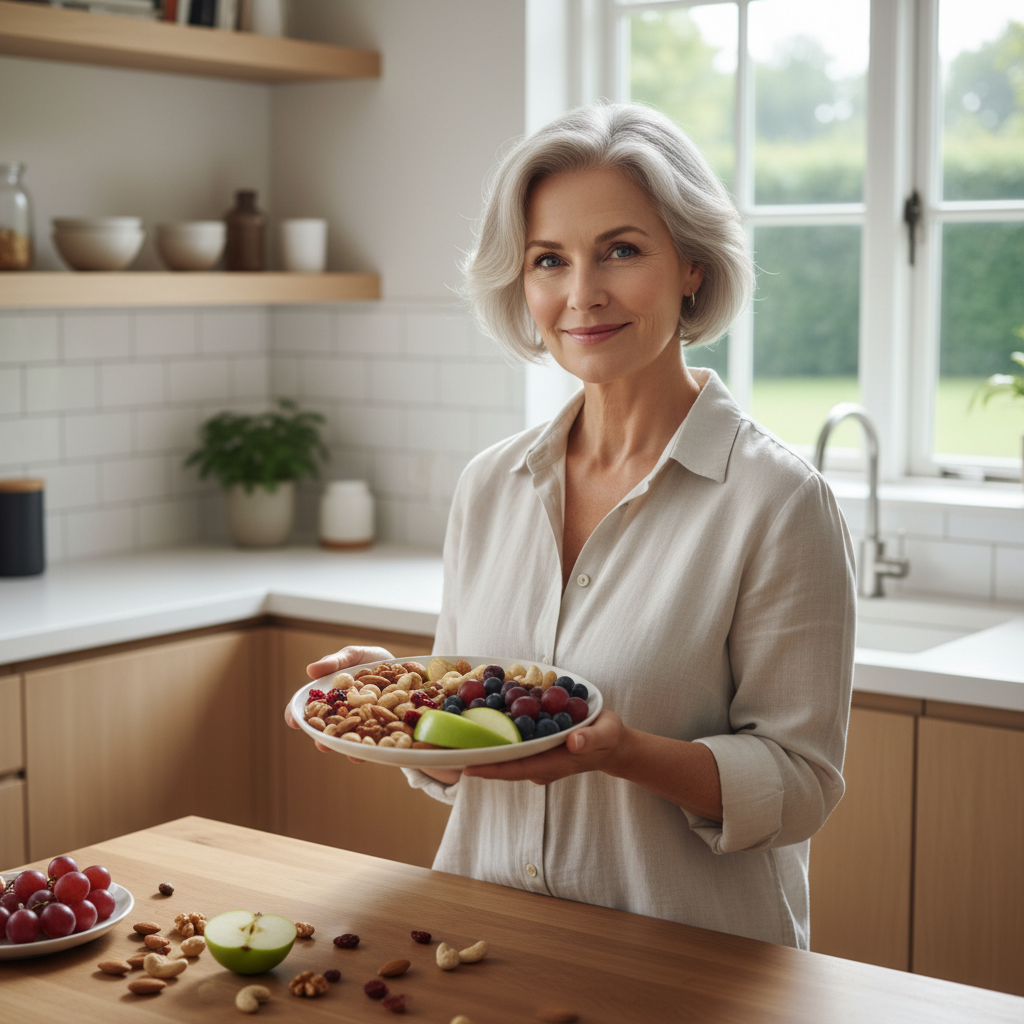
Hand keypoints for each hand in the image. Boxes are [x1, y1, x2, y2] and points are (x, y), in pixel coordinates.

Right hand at [283, 644, 394, 760]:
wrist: (405, 668)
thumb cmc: (373, 660)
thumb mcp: (354, 656)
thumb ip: (335, 662)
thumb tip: (310, 670)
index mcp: (332, 698)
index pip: (310, 708)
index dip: (297, 715)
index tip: (293, 721)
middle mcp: (344, 714)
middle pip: (329, 729)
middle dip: (324, 739)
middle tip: (322, 744)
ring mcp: (363, 724)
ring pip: (352, 739)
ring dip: (350, 747)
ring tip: (351, 754)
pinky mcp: (382, 730)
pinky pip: (377, 740)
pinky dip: (375, 746)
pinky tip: (376, 750)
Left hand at [462, 710, 627, 785]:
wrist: (610, 742)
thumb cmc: (608, 738)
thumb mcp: (606, 735)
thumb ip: (590, 739)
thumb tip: (574, 741)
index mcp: (551, 764)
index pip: (516, 769)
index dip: (492, 768)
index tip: (466, 768)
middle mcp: (536, 763)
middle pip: (501, 764)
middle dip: (474, 760)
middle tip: (445, 754)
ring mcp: (533, 756)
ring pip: (501, 755)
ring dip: (477, 749)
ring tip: (448, 741)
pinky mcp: (532, 745)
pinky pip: (507, 743)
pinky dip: (490, 735)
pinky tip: (472, 723)